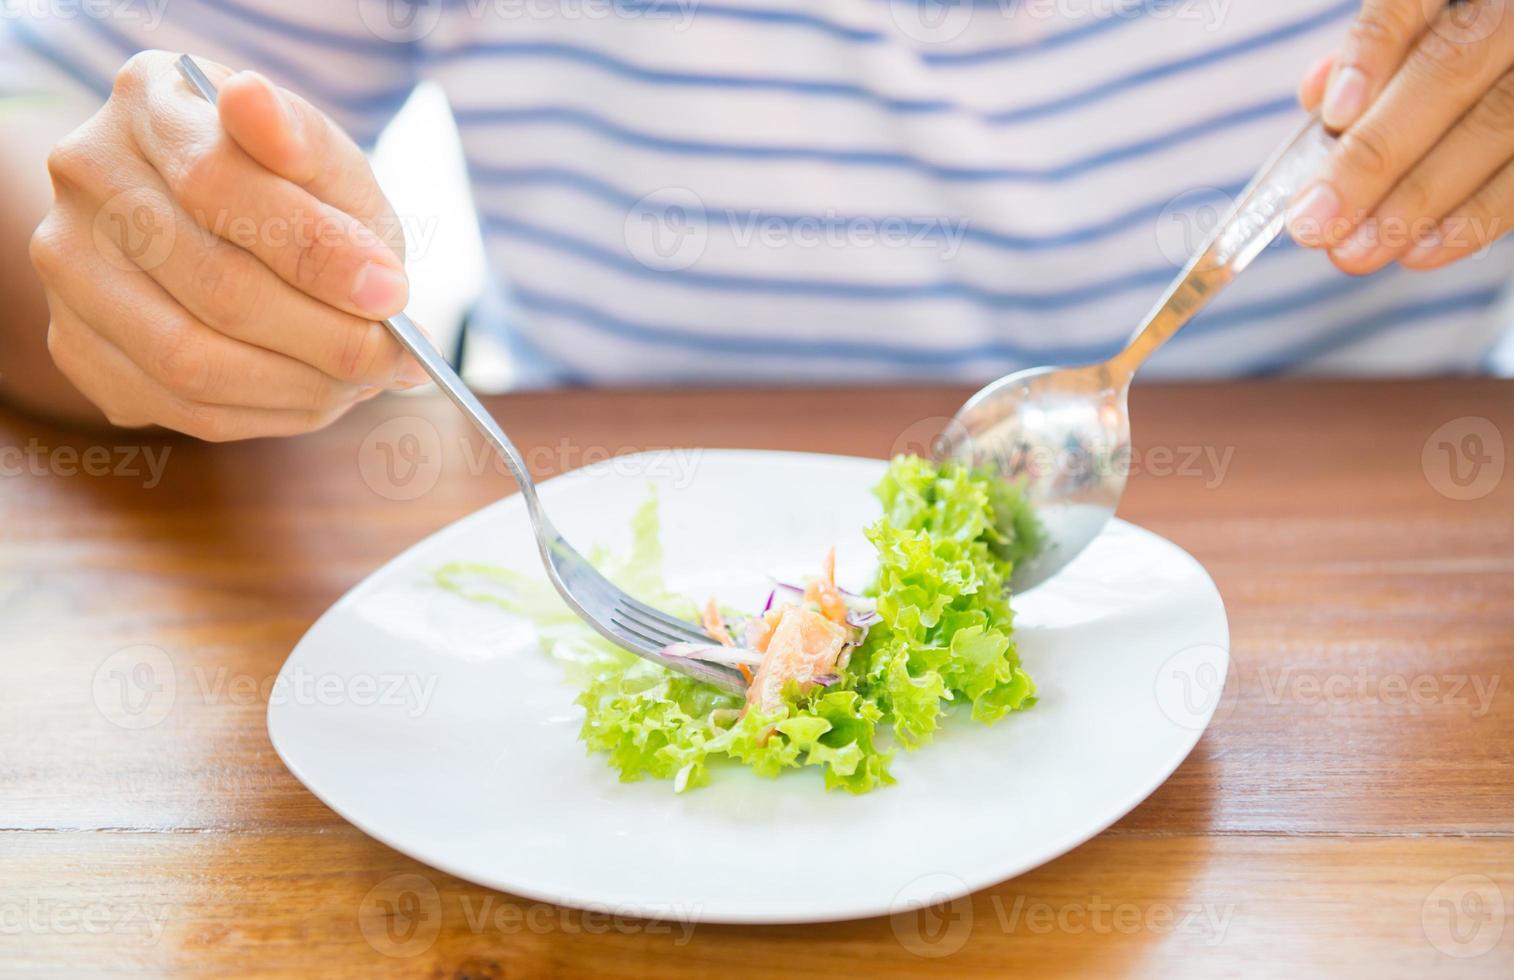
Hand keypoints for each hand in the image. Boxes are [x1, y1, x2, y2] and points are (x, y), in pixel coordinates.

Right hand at [29, 50, 427, 440]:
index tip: (392, 292)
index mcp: (151, 102)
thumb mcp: (323, 160)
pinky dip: (267, 413)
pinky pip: (179, 407)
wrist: (228, 231)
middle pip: (213, 285)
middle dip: (328, 336)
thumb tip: (261, 108)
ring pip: (190, 360)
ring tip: (365, 377)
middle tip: (395, 356)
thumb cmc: (290, 190)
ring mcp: (69, 263)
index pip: (219, 182)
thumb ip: (309, 149)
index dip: (317, 250)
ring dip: (303, 385)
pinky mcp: (76, 343)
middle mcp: (88, 176)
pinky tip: (314, 391)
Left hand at [1288, 0, 1513, 273]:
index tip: (1333, 115)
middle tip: (1315, 223)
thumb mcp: (1419, 32)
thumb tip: (1319, 94)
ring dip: (1418, 201)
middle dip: (1374, 158)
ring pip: (1495, 126)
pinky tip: (1421, 250)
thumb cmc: (1456, 54)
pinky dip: (1475, 218)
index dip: (1372, 56)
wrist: (1512, 65)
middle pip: (1449, 74)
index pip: (1409, 3)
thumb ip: (1373, 59)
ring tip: (1357, 251)